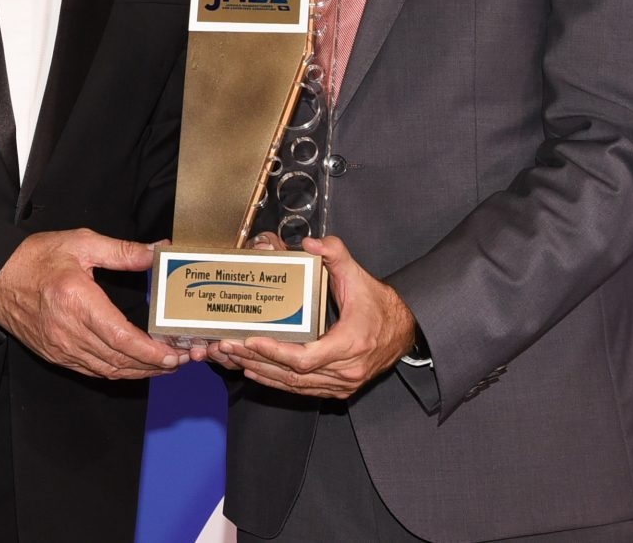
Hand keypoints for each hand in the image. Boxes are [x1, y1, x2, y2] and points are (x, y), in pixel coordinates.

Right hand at [0, 229, 186, 380]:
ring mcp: (61, 347)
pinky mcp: (55, 354)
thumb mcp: (80, 244)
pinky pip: (92, 371)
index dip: (152, 352)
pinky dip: (117, 371)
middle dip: (155, 364)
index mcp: (77, 301)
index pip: (122, 339)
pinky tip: (133, 365)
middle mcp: (69, 331)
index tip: (174, 352)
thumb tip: (156, 252)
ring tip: (164, 364)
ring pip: (109, 371)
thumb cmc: (33, 259)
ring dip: (140, 371)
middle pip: (120, 360)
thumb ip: (122, 251)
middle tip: (181, 359)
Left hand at [212, 234, 414, 398]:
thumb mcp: (359, 276)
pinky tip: (255, 370)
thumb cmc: (380, 306)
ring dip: (262, 372)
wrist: (406, 330)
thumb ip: (336, 254)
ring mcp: (343, 384)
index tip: (250, 340)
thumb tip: (311, 242)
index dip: (275, 352)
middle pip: (293, 374)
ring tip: (233, 358)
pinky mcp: (339, 388)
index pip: (306, 358)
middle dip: (257, 359)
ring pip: (295, 385)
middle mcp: (346, 371)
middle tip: (227, 346)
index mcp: (350, 344)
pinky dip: (277, 381)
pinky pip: (303, 389)